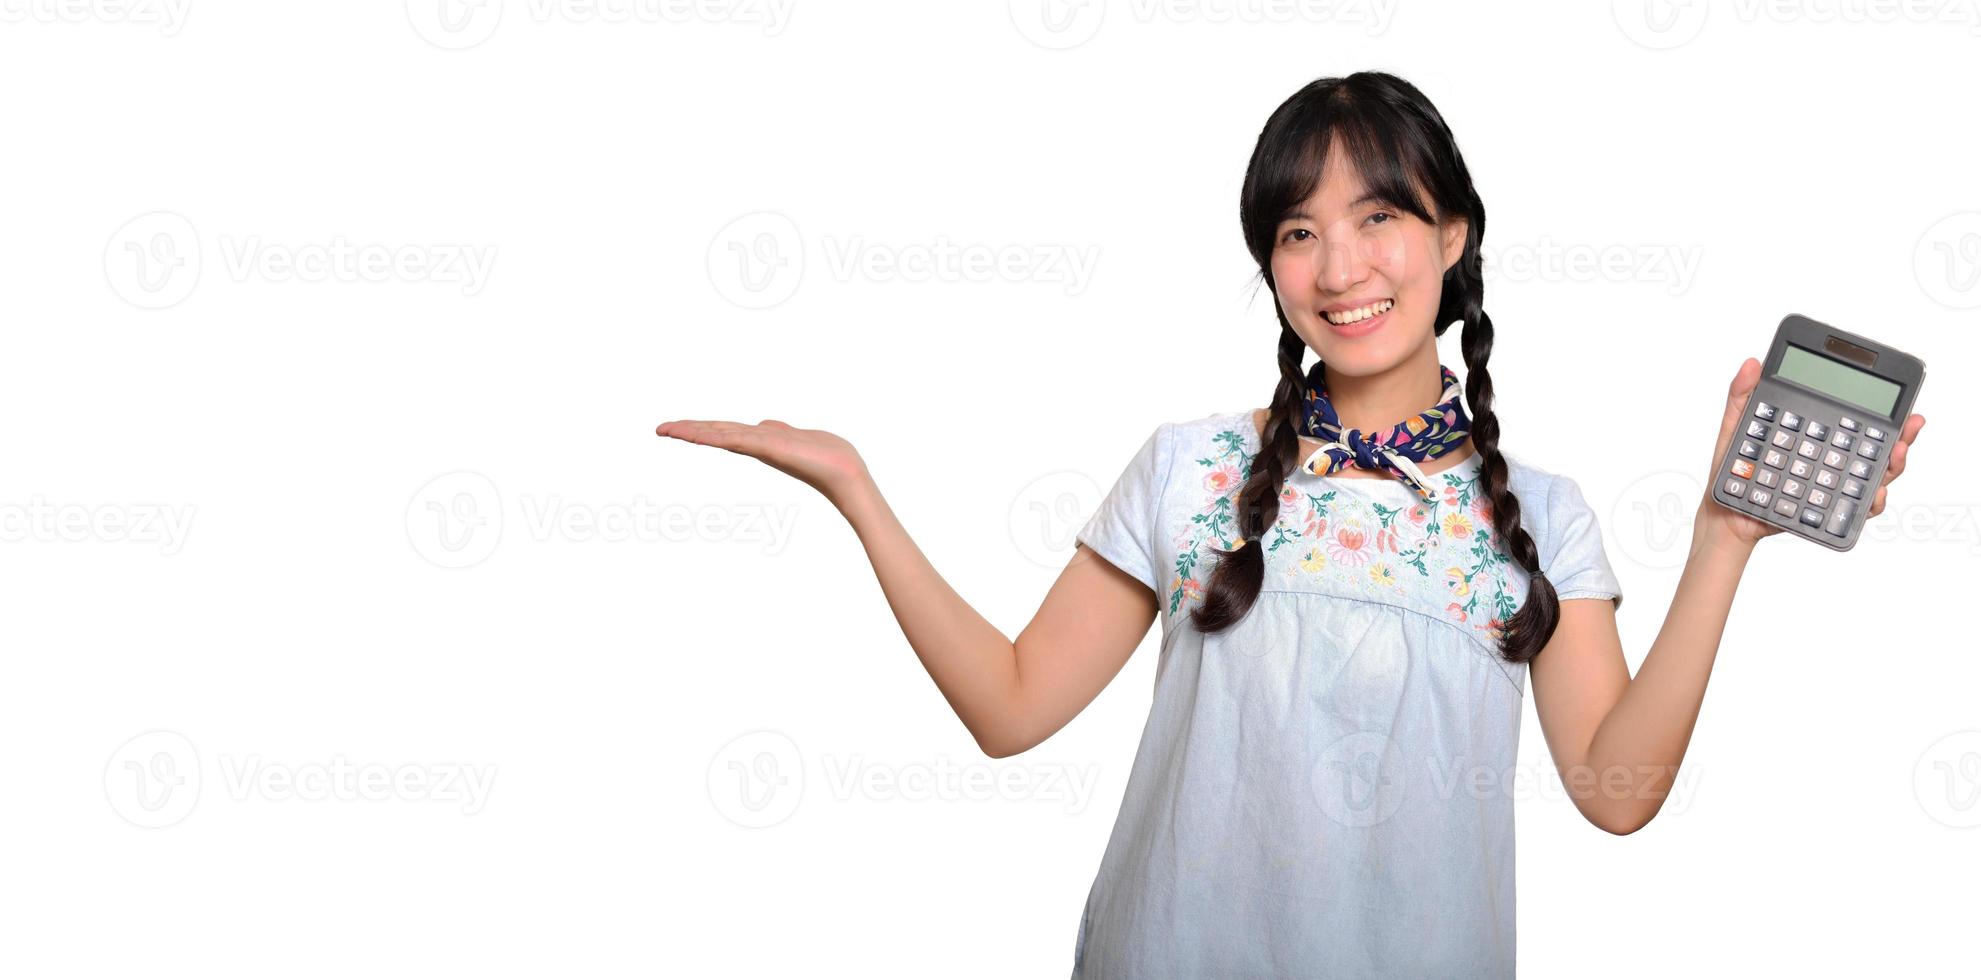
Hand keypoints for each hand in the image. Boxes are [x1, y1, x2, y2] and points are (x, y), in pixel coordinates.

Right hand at [656, 418, 871, 507]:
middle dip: (688, 430)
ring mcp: (761, 446)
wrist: (847, 474)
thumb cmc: (830, 457)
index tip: (678, 428)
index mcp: (763, 440)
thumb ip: (778, 431)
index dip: (702, 428)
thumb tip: (764, 424)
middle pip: (716, 433)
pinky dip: (714, 436)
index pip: (726, 431)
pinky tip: (695, 434)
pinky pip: (735, 439)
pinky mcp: (768, 448)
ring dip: (692, 431)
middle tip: (659, 429)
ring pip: (719, 435)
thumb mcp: (799, 436)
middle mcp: (757, 444)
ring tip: (666, 429)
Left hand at [1695, 357, 1925, 549]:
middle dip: (1901, 437)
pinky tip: (1874, 494)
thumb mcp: (1736, 426)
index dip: (1881, 411)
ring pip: (1874, 475)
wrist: (1724, 513)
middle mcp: (1830, 458)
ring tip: (1895, 455)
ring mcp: (1831, 483)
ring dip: (1892, 465)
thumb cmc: (1732, 470)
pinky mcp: (1825, 508)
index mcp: (1816, 434)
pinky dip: (1871, 503)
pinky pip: (1856, 509)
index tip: (1900, 402)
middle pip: (1877, 447)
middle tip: (1909, 427)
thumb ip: (1743, 394)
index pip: (1854, 420)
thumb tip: (1751, 363)